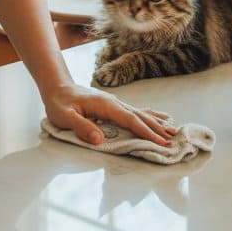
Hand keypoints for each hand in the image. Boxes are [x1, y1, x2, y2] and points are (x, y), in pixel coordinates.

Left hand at [43, 82, 176, 146]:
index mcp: (106, 106)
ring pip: (140, 114)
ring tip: (173, 130)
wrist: (58, 88)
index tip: (160, 142)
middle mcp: (114, 103)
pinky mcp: (114, 107)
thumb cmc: (59, 103)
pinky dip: (150, 116)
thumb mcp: (64, 117)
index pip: (130, 120)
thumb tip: (100, 140)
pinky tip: (160, 117)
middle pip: (140, 117)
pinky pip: (136, 112)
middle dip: (157, 129)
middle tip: (173, 140)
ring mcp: (115, 104)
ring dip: (157, 123)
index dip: (146, 132)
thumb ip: (81, 127)